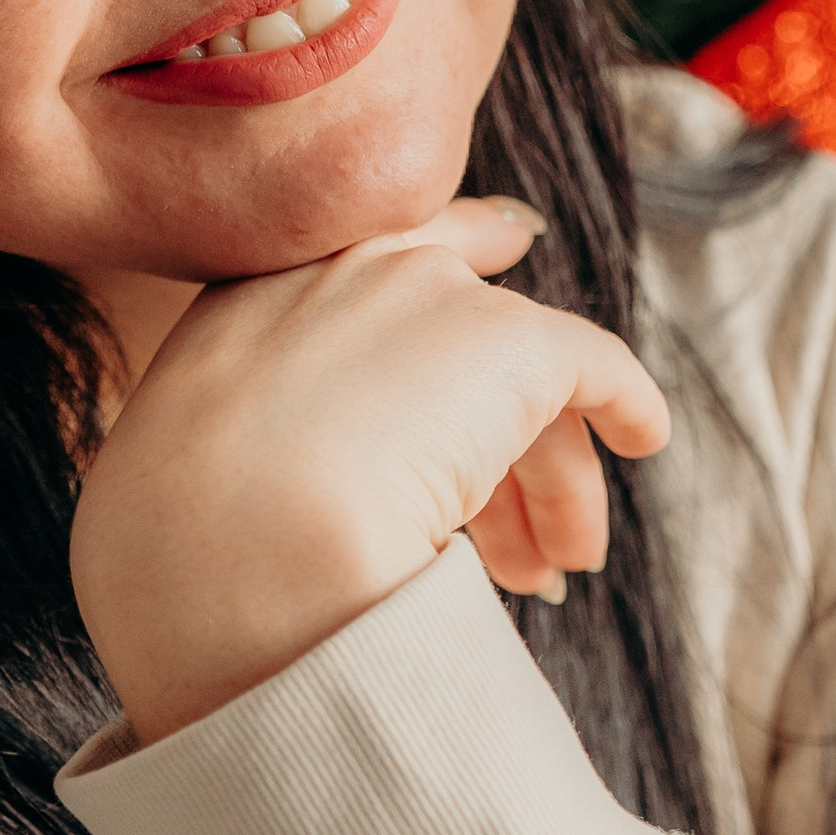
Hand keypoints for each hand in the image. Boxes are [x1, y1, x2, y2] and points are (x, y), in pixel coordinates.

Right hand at [71, 202, 669, 743]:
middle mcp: (337, 274)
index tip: (488, 279)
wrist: (226, 548)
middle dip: (496, 433)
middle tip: (520, 543)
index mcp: (246, 301)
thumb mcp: (199, 478)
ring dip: (547, 472)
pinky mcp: (503, 342)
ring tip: (555, 569)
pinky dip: (626, 400)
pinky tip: (644, 437)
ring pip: (518, 374)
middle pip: (453, 327)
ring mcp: (421, 297)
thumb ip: (264, 451)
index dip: (437, 279)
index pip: (364, 265)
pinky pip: (591, 365)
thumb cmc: (190, 556)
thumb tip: (320, 507)